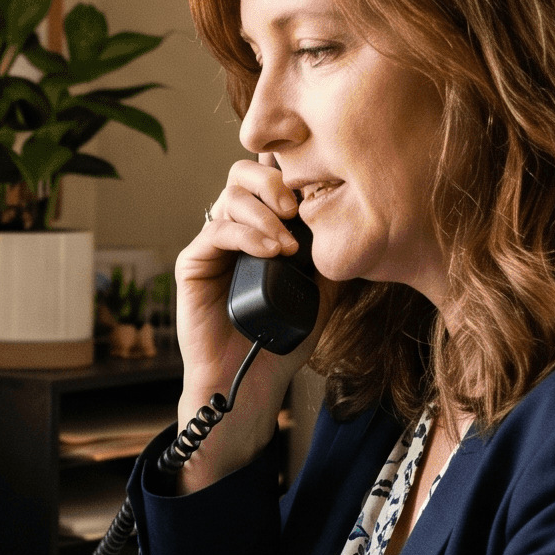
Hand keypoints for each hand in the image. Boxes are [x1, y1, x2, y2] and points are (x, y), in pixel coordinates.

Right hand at [171, 156, 322, 490]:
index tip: (318, 185)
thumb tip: (361, 223)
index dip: (288, 171)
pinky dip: (246, 234)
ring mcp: (212, 245)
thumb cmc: (283, 340)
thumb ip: (331, 256)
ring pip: (230, 197)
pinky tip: (271, 251)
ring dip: (264, 212)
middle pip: (243, 175)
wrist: (251, 382)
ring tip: (288, 245)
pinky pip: (216, 231)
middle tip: (297, 208)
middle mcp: (234, 230)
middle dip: (273, 182)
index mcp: (261, 229)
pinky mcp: (193, 264)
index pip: (269, 181)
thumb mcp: (322, 291)